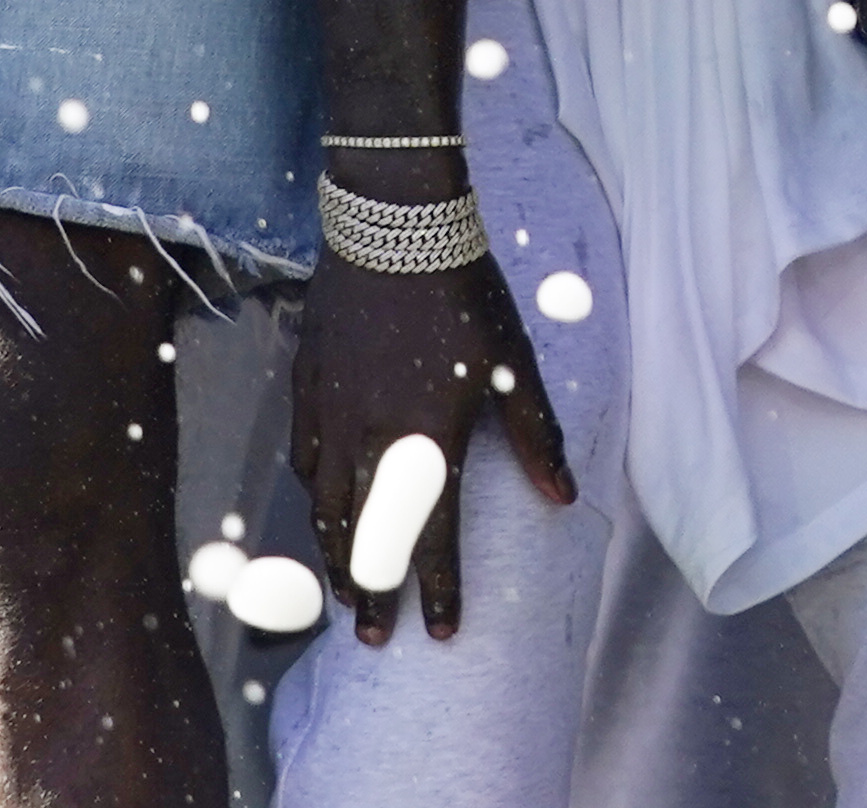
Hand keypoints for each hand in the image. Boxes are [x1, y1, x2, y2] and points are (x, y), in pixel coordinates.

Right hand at [292, 221, 571, 645]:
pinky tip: (323, 513)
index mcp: (429, 438)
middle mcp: (371, 439)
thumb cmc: (466, 293)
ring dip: (336, 556)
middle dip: (372, 593)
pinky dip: (315, 500)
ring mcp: (330, 415)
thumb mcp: (511, 363)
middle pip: (366, 538)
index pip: (434, 536)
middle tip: (374, 636)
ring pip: (326, 509)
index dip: (438, 589)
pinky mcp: (306, 390)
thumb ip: (535, 436)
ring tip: (346, 591)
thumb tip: (562, 499)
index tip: (441, 633)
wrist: (393, 229)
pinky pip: (304, 463)